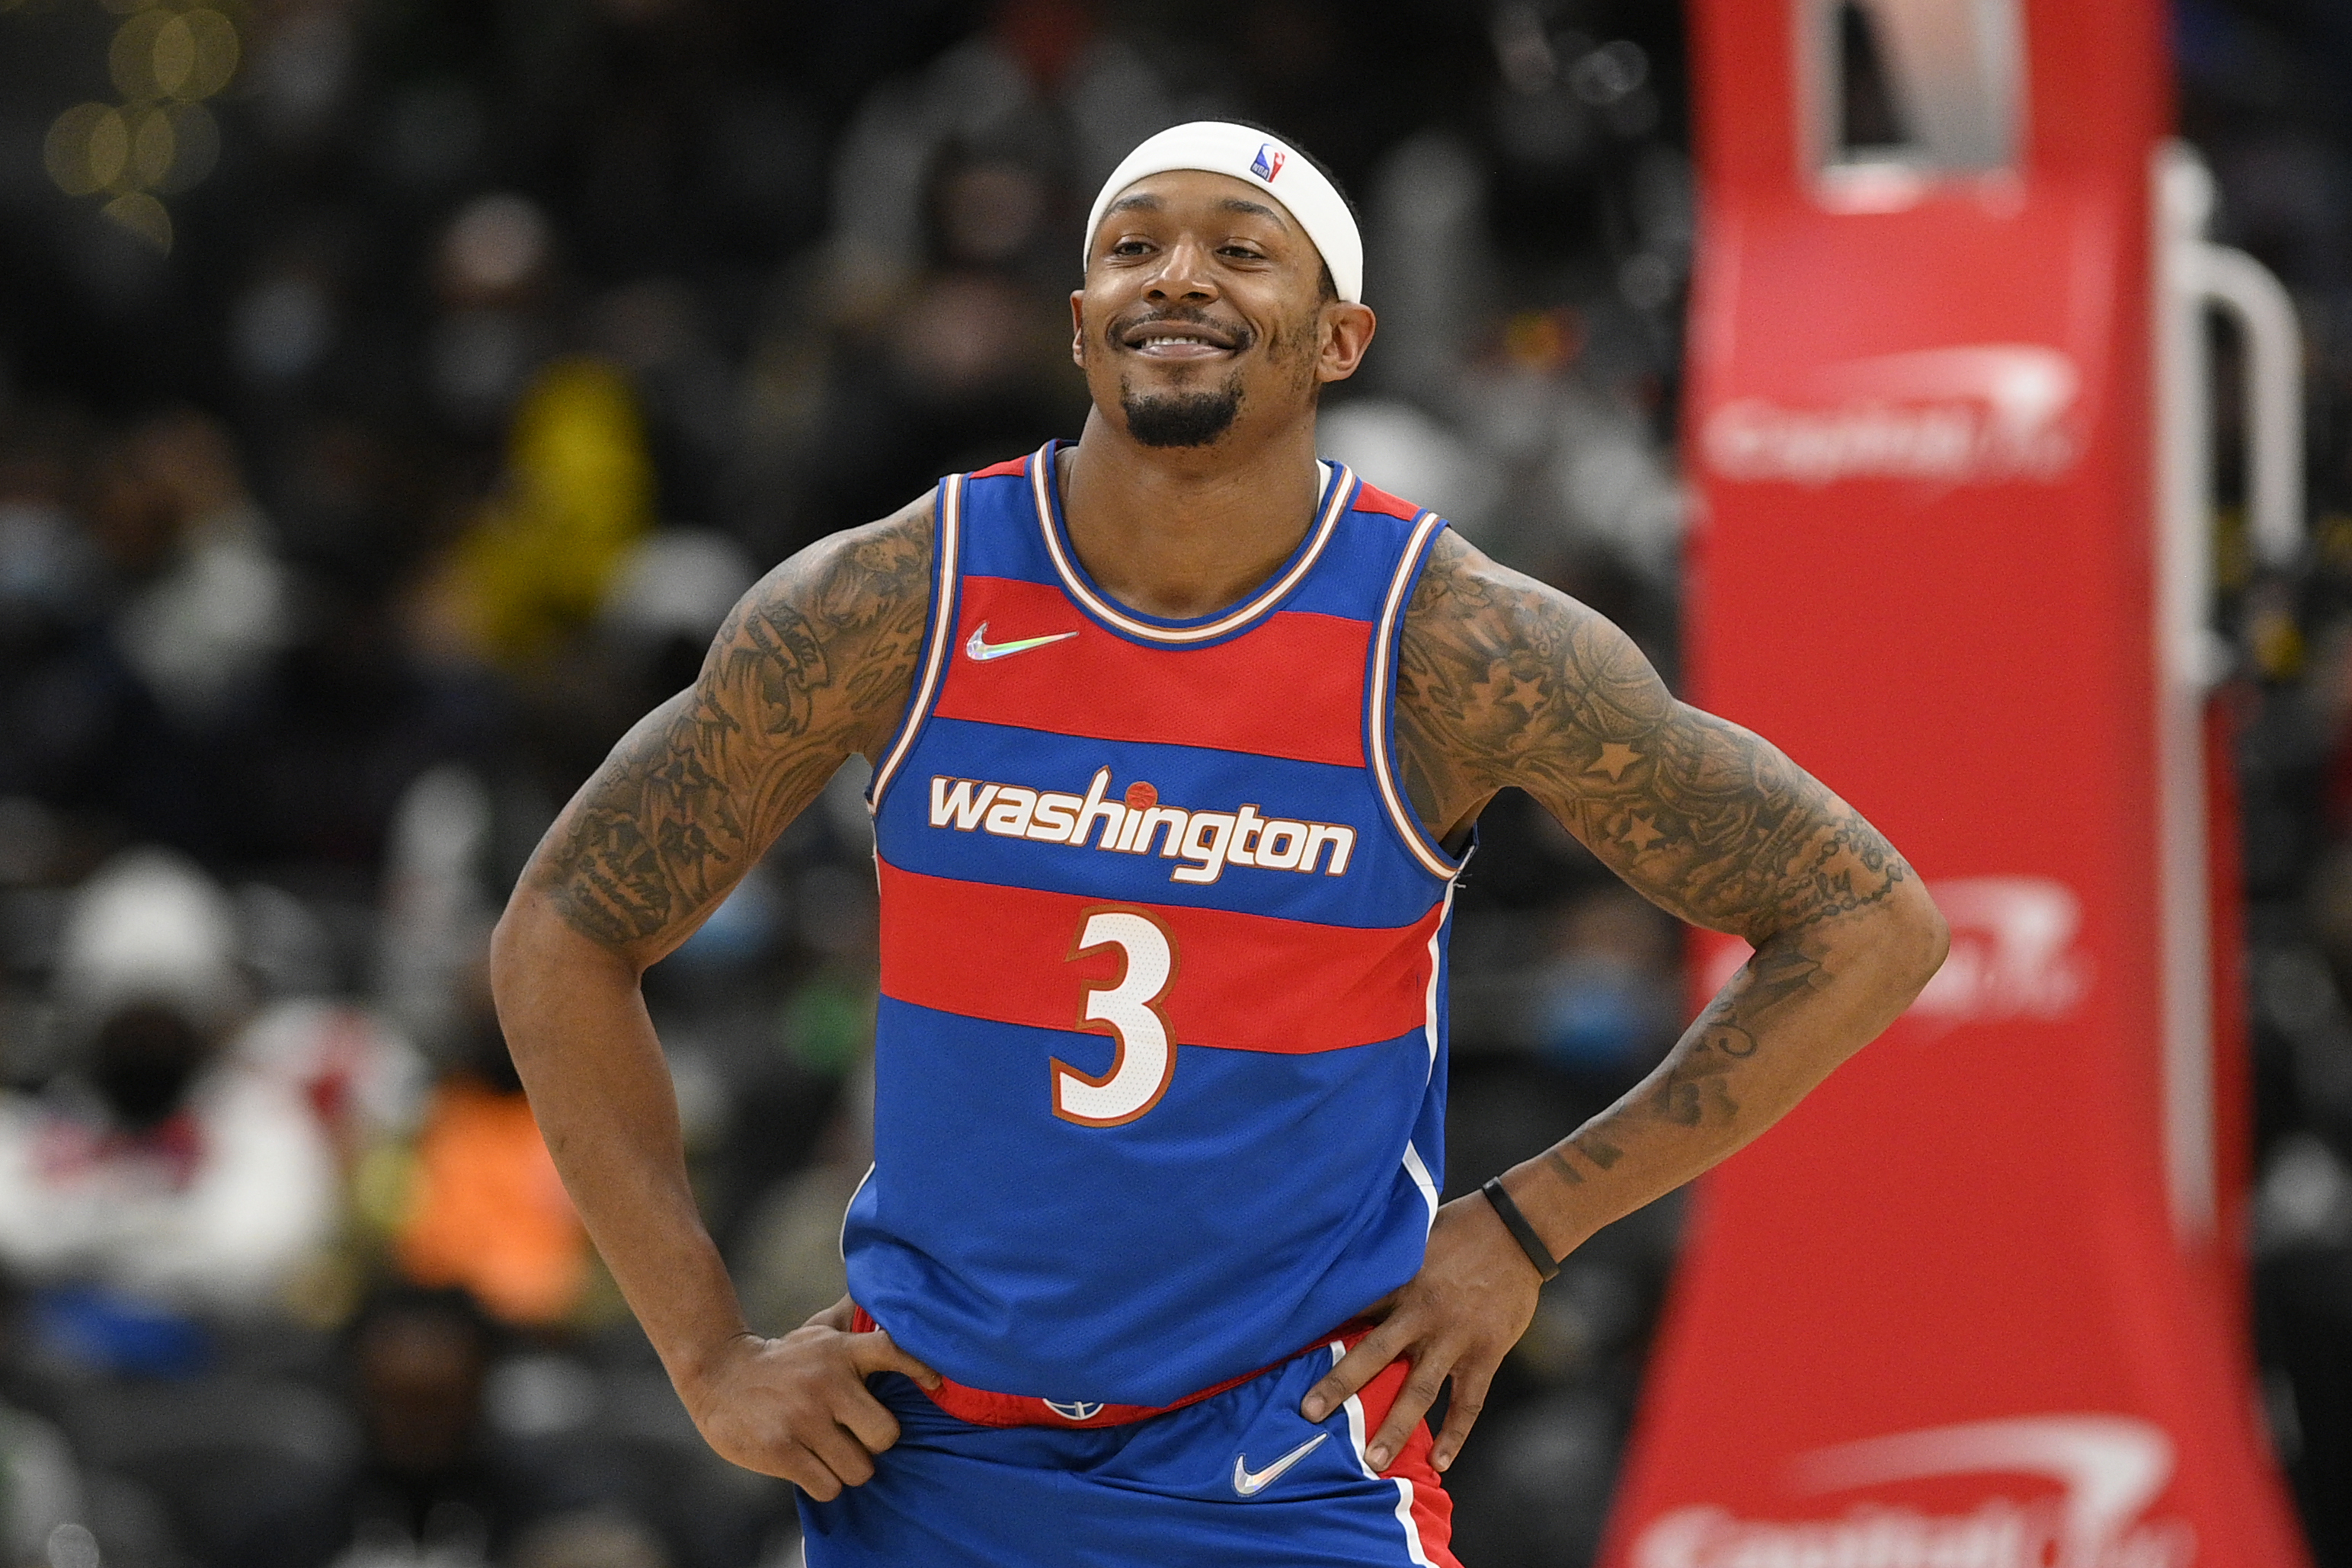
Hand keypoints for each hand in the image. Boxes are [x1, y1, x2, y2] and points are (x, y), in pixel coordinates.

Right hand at [679, 1318, 940, 1499]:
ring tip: (827, 1452)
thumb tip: (899, 1331)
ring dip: (846, 1469)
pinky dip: (823, 1484)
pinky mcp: (781, 1449)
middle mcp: (827, 1382)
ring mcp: (803, 1417)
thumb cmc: (782, 1362)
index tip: (936, 1383)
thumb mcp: (819, 1336)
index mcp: (840, 1351)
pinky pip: (828, 1487)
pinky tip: (808, 1465)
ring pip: (859, 1469)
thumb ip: (856, 1339)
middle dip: (873, 1445)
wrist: (718, 1373)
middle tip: (855, 1438)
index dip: (921, 1368)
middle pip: (887, 1436)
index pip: (894, 1350)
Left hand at [1299, 1189, 1543, 1473]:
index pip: (1352, 1310)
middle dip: (1341, 1385)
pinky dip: (1455, 1434)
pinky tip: (1440, 1462)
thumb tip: (1348, 1261)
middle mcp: (1423, 1313)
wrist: (1518, 1230)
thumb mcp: (1415, 1234)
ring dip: (1395, 1426)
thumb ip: (1386, 1258)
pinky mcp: (1486, 1353)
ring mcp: (1455, 1337)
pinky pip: (1468, 1402)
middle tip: (1311, 1413)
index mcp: (1400, 1281)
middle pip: (1375, 1354)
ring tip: (1374, 1460)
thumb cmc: (1461, 1227)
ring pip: (1420, 1390)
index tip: (1284, 1353)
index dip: (1321, 1331)